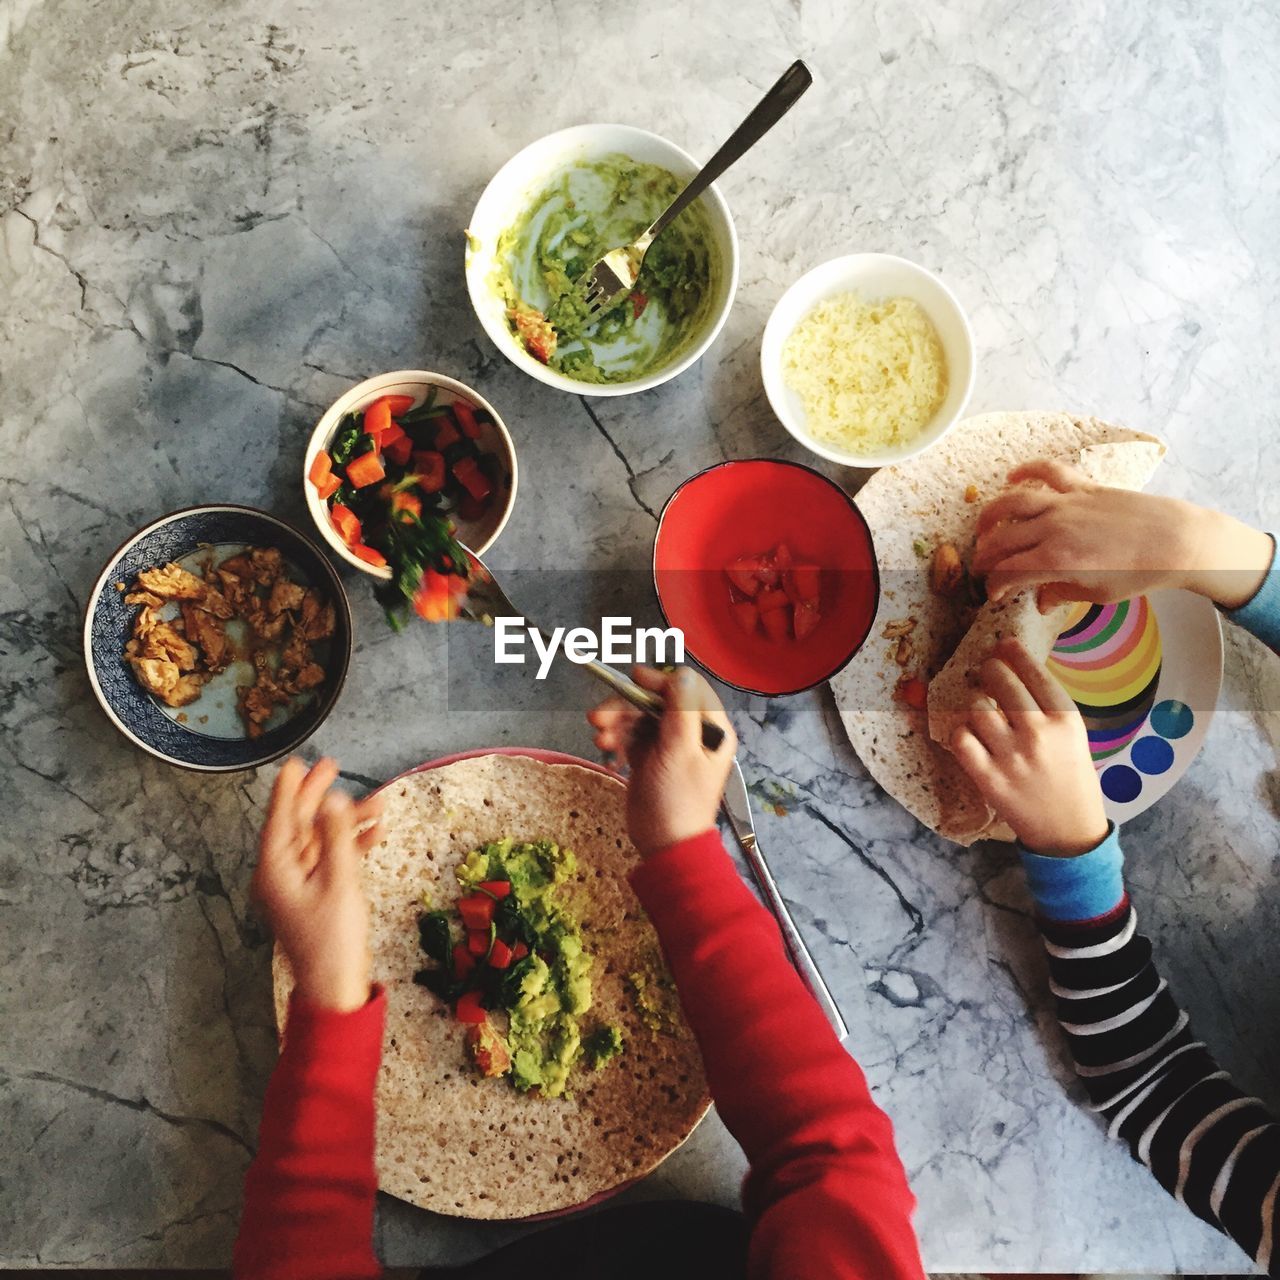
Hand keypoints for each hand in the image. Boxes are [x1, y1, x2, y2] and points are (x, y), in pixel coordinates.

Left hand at [252, 757, 383, 1011]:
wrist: (336, 987)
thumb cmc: (333, 940)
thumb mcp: (339, 881)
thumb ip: (337, 836)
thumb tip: (334, 800)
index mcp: (276, 870)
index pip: (280, 819)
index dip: (289, 789)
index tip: (297, 763)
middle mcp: (281, 874)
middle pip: (298, 824)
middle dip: (318, 797)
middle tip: (332, 767)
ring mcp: (298, 885)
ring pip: (320, 839)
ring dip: (346, 821)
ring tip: (376, 803)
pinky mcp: (316, 894)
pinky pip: (330, 858)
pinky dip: (350, 844)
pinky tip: (374, 833)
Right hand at [587, 666, 736, 856]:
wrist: (665, 844)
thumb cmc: (679, 800)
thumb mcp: (681, 750)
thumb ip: (682, 708)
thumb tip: (680, 673)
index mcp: (711, 728)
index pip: (687, 688)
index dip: (660, 681)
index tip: (634, 679)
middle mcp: (692, 732)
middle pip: (657, 701)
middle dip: (627, 705)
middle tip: (600, 715)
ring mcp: (669, 745)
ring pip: (639, 717)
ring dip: (617, 722)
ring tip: (600, 736)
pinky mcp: (649, 757)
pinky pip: (631, 735)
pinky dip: (616, 736)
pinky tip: (605, 746)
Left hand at [948, 639, 1107, 856]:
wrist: (1068, 830)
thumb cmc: (1070, 777)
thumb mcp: (1073, 736)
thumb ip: (1048, 706)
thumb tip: (1015, 669)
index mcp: (1065, 721)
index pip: (1035, 673)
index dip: (1015, 654)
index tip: (1004, 644)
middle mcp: (1038, 734)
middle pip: (1001, 683)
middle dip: (989, 670)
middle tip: (986, 671)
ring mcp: (1011, 756)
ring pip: (976, 708)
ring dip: (975, 704)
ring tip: (982, 711)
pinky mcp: (988, 778)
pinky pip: (960, 739)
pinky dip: (961, 734)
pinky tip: (971, 736)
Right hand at [972, 459, 1272, 610]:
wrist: (1176, 541)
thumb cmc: (1140, 573)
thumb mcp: (1098, 595)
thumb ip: (1061, 594)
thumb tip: (1040, 601)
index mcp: (1056, 561)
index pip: (1007, 572)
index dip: (994, 585)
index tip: (994, 593)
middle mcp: (1054, 529)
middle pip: (1002, 539)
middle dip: (984, 557)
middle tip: (982, 567)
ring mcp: (1067, 504)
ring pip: (1013, 503)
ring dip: (990, 515)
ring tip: (983, 528)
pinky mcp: (1082, 487)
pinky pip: (1048, 471)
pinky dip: (1026, 470)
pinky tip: (1011, 478)